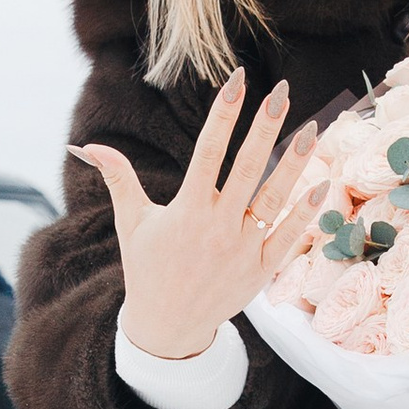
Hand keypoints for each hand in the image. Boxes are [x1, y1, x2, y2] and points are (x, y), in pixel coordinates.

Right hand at [76, 71, 322, 361]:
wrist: (168, 327)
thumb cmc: (148, 268)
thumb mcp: (132, 223)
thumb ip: (118, 179)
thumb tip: (87, 145)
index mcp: (186, 210)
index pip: (208, 150)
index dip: (224, 113)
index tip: (238, 80)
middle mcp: (217, 226)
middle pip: (246, 167)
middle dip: (265, 127)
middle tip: (282, 91)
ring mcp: (241, 249)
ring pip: (273, 198)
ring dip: (293, 163)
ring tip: (312, 128)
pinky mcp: (259, 271)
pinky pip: (287, 237)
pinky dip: (304, 213)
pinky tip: (321, 184)